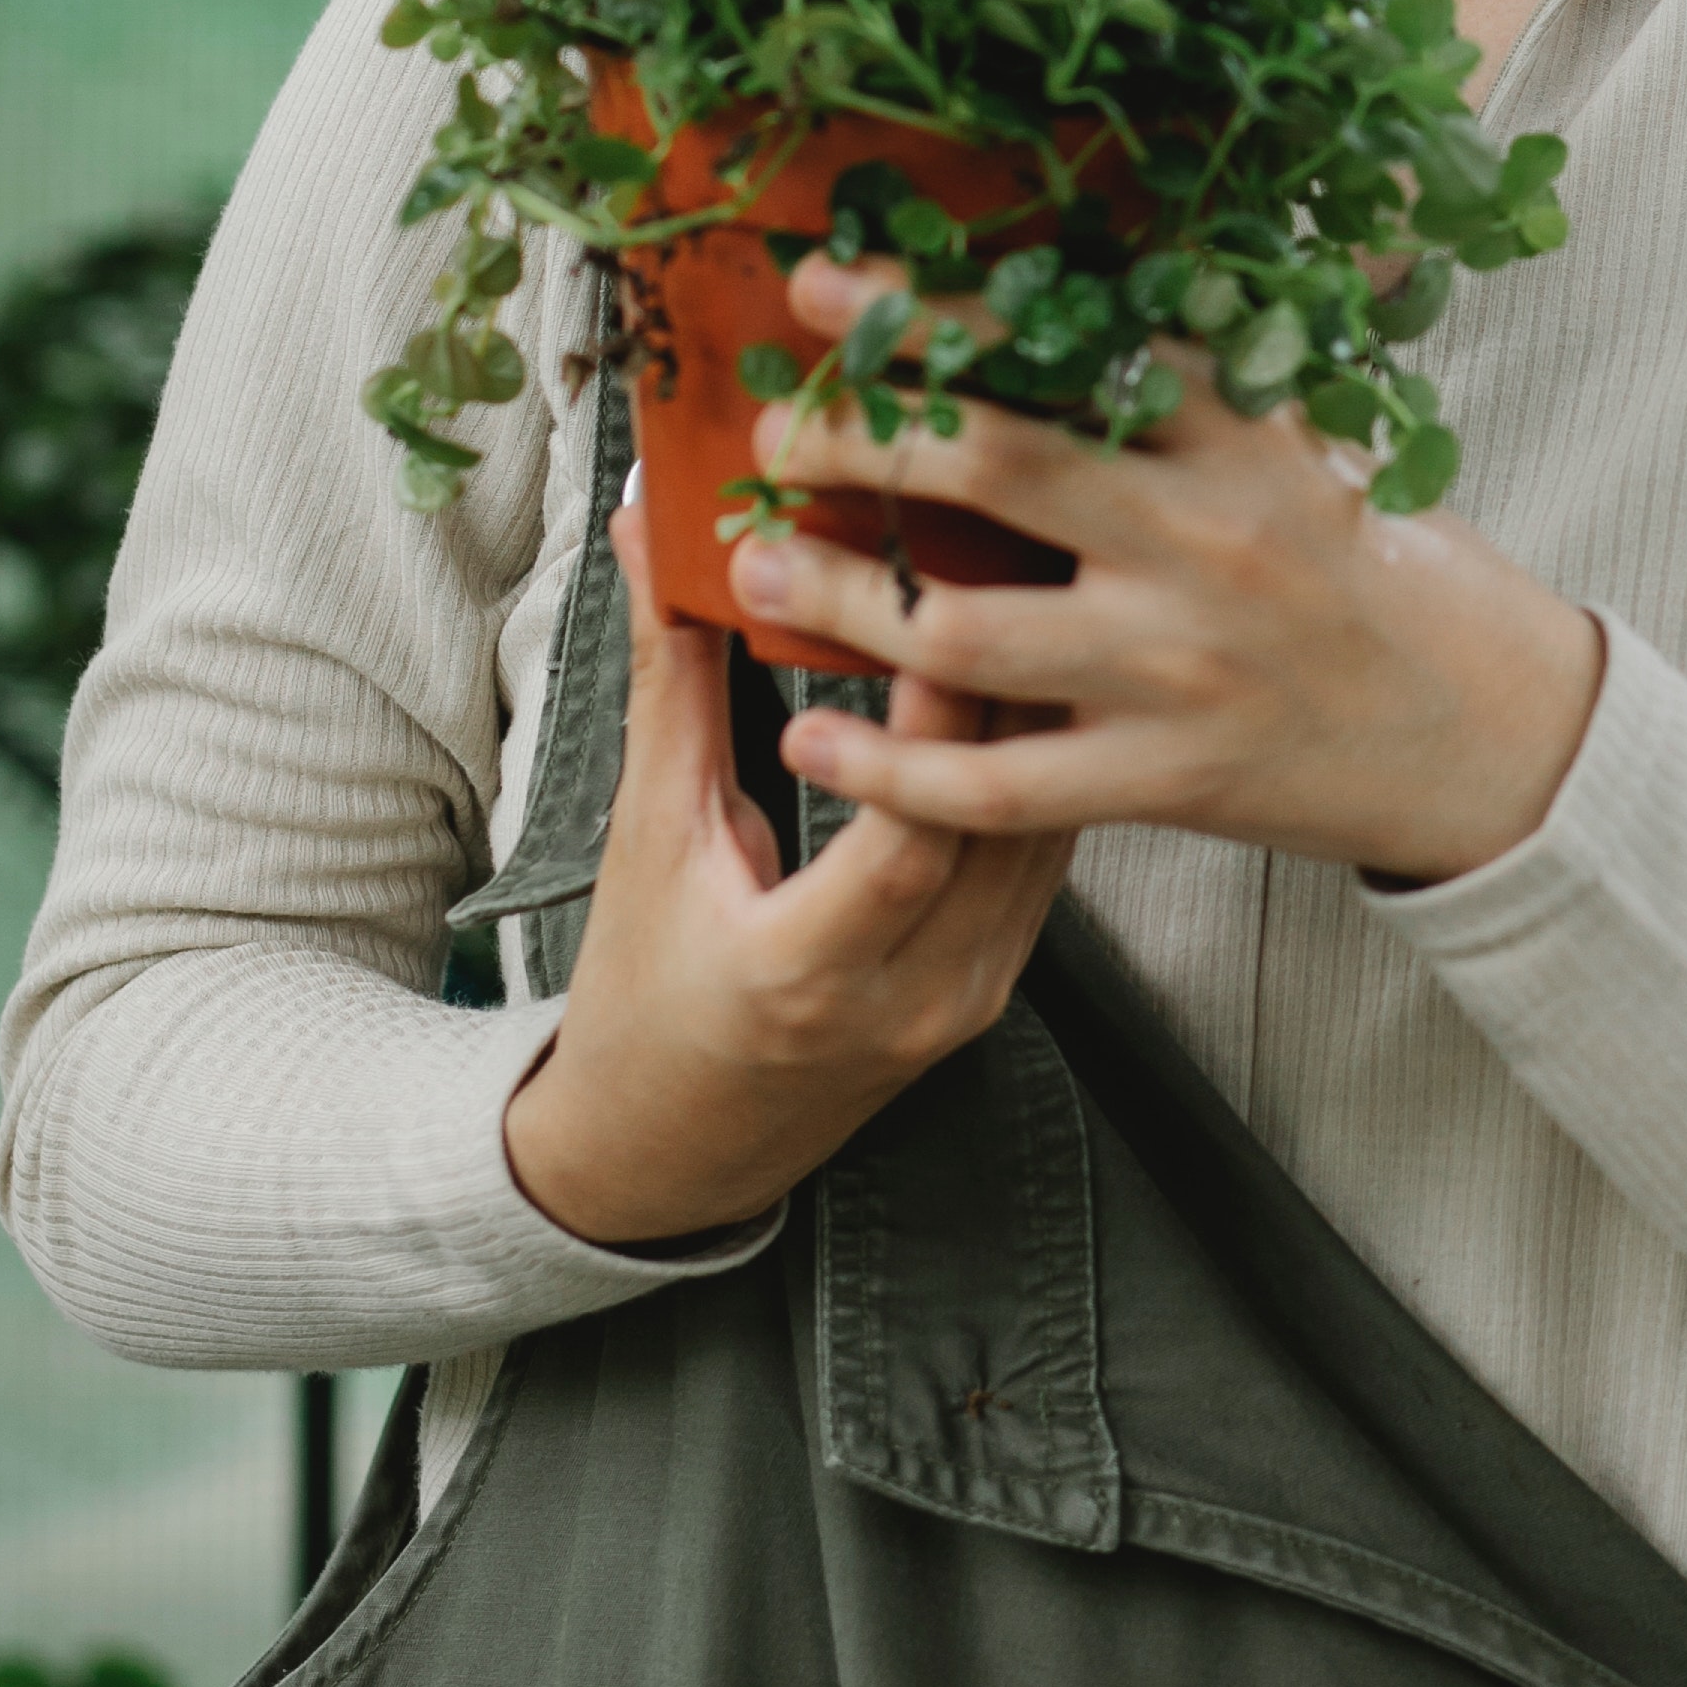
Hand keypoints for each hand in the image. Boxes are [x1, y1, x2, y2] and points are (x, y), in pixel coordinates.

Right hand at [499, 507, 1075, 1247]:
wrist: (666, 1151)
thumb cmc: (643, 1000)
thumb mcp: (646, 839)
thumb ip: (671, 681)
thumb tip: (650, 535)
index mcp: (804, 977)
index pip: (908, 844)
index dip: (930, 726)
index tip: (931, 608)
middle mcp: (910, 1001)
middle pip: (997, 824)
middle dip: (1009, 683)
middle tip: (1012, 556)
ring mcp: (969, 1000)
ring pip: (1043, 838)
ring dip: (1039, 716)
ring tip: (1039, 593)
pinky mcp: (995, 985)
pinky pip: (1042, 865)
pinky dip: (1037, 771)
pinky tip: (1037, 684)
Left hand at [729, 262, 1605, 884]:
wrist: (1478, 729)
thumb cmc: (1369, 567)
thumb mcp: (1300, 439)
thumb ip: (1188, 372)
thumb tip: (1055, 280)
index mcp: (1236, 429)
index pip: (1058, 344)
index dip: (927, 308)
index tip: (826, 282)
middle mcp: (1201, 537)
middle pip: (989, 467)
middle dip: (855, 439)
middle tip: (777, 426)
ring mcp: (1178, 668)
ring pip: (962, 634)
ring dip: (836, 599)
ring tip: (756, 570)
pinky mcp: (1165, 781)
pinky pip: (995, 787)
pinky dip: (891, 767)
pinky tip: (817, 742)